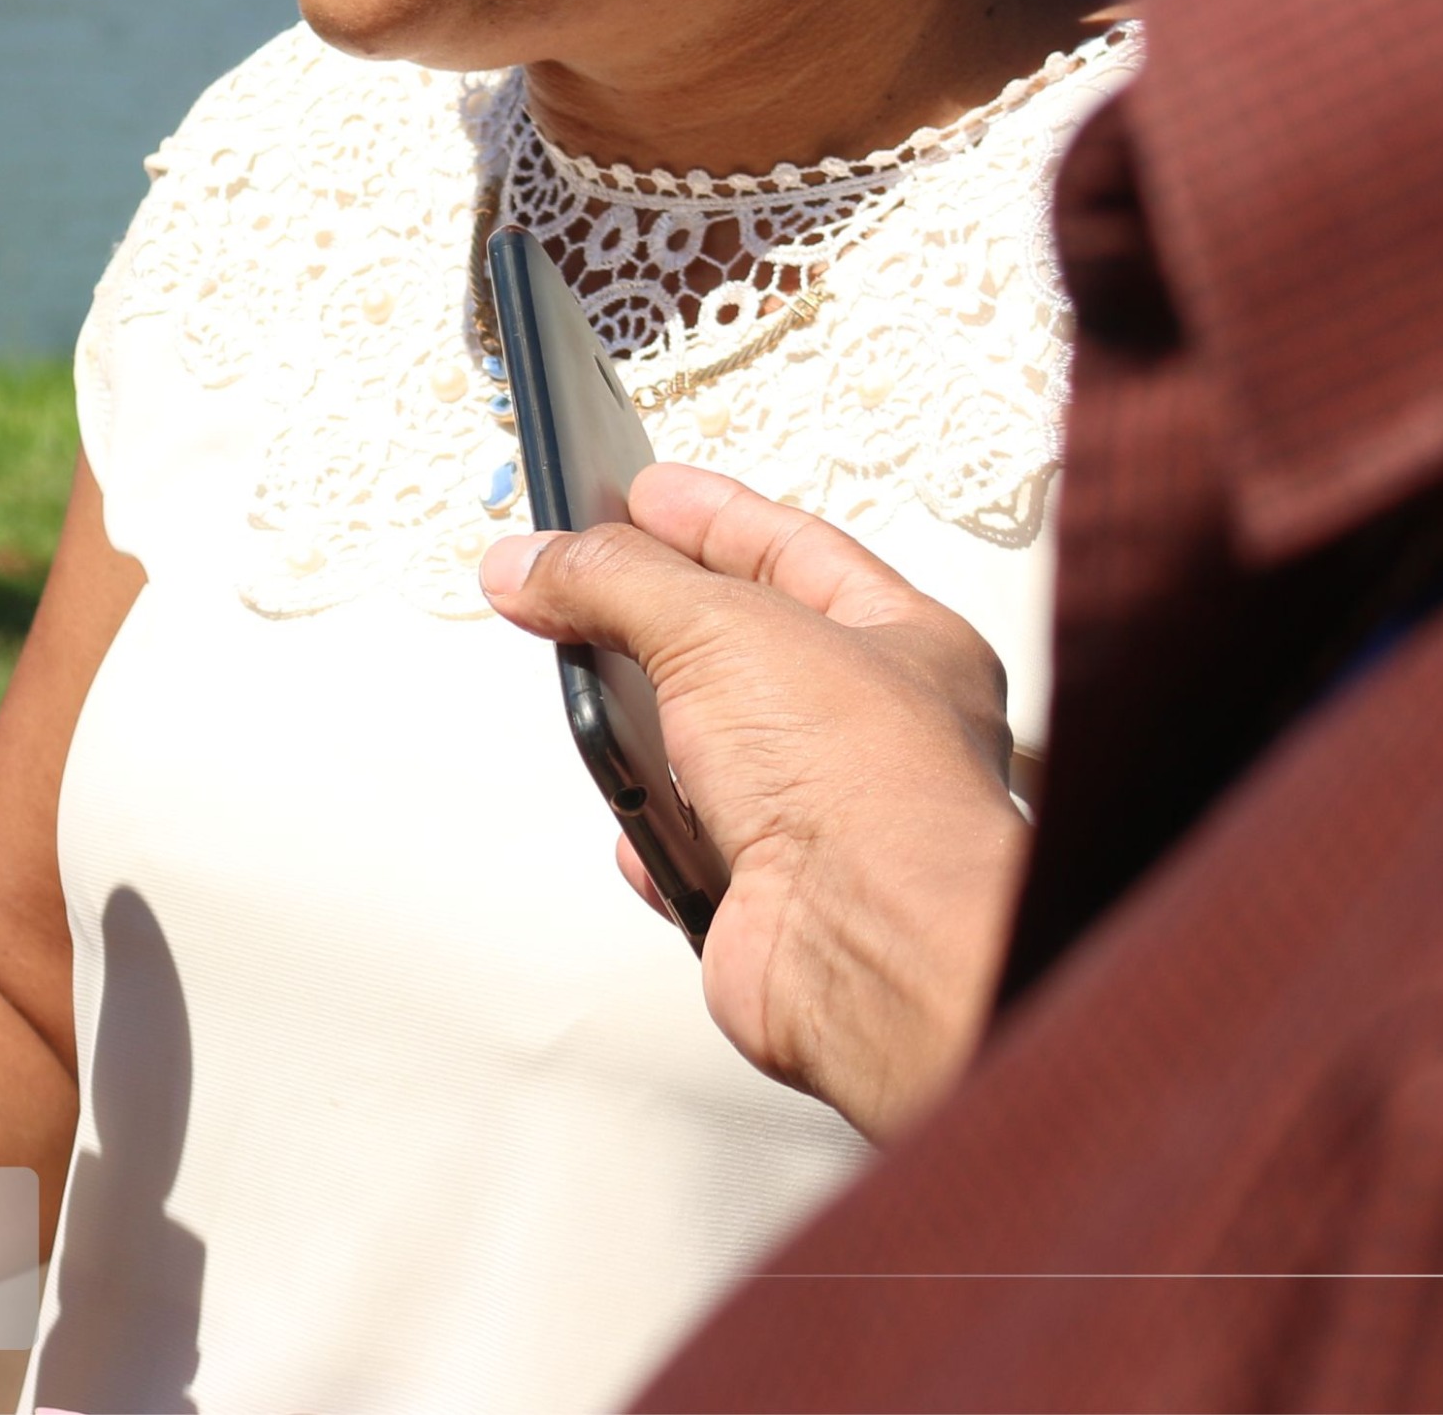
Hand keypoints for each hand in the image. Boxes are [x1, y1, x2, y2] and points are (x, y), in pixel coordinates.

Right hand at [479, 464, 1028, 1140]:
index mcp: (905, 643)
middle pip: (741, 647)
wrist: (867, 947)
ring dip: (647, 731)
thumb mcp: (718, 627)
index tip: (638, 495)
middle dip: (657, 618)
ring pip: (707, 748)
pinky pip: (687, 841)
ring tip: (598, 694)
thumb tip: (537, 561)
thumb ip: (614, 579)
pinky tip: (642, 816)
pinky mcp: (765, 890)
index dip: (707, 514)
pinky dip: (650, 828)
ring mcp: (820, 813)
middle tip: (584, 577)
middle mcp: (873, 728)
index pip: (792, 549)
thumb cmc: (868, 789)